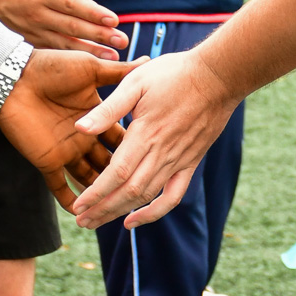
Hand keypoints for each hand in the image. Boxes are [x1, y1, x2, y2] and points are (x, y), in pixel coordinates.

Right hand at [0, 0, 126, 58]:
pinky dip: (72, 58)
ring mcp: (33, 30)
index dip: (92, 12)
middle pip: (72, 25)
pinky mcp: (30, 41)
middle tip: (122, 40)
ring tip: (113, 57)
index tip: (113, 19)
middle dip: (99, 34)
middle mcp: (38, 13)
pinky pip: (54, 51)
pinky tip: (90, 64)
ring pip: (65, 43)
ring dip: (90, 50)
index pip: (71, 3)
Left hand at [0, 50, 146, 212]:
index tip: (155, 167)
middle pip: (111, 169)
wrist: (19, 73)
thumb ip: (117, 73)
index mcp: (101, 122)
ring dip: (101, 197)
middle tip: (137, 201)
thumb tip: (147, 61)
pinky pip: (58, 186)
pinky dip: (67, 199)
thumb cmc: (56, 66)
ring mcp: (68, 152)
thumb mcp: (92, 68)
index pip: (124, 145)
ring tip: (116, 214)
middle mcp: (88, 141)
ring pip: (90, 181)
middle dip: (122, 185)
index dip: (136, 156)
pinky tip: (77, 213)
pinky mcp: (47, 160)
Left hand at [72, 48, 237, 228]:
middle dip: (102, 210)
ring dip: (119, 213)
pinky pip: (172, 196)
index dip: (96, 193)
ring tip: (97, 221)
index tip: (77, 206)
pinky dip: (154, 213)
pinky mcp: (190, 162)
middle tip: (81, 221)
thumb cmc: (174, 73)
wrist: (218, 76)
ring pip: (146, 196)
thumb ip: (109, 108)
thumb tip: (80, 127)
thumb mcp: (136, 81)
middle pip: (128, 192)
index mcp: (145, 133)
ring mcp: (178, 160)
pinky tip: (134, 220)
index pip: (116, 173)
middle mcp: (162, 152)